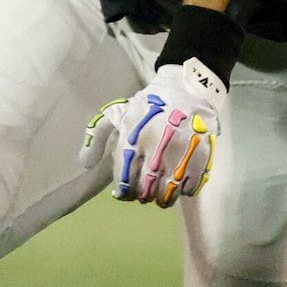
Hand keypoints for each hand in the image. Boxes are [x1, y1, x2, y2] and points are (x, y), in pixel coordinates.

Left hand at [83, 58, 223, 206]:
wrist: (187, 88)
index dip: (124, 193)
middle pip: (145, 191)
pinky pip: (190, 188)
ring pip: (168, 194)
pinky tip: (177, 183)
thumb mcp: (115, 113)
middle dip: (141, 195)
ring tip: (159, 191)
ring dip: (161, 197)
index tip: (124, 193)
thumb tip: (85, 163)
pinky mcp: (201, 159)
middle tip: (142, 192)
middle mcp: (155, 153)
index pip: (124, 182)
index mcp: (132, 142)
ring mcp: (180, 157)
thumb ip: (97, 137)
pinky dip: (182, 191)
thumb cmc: (147, 104)